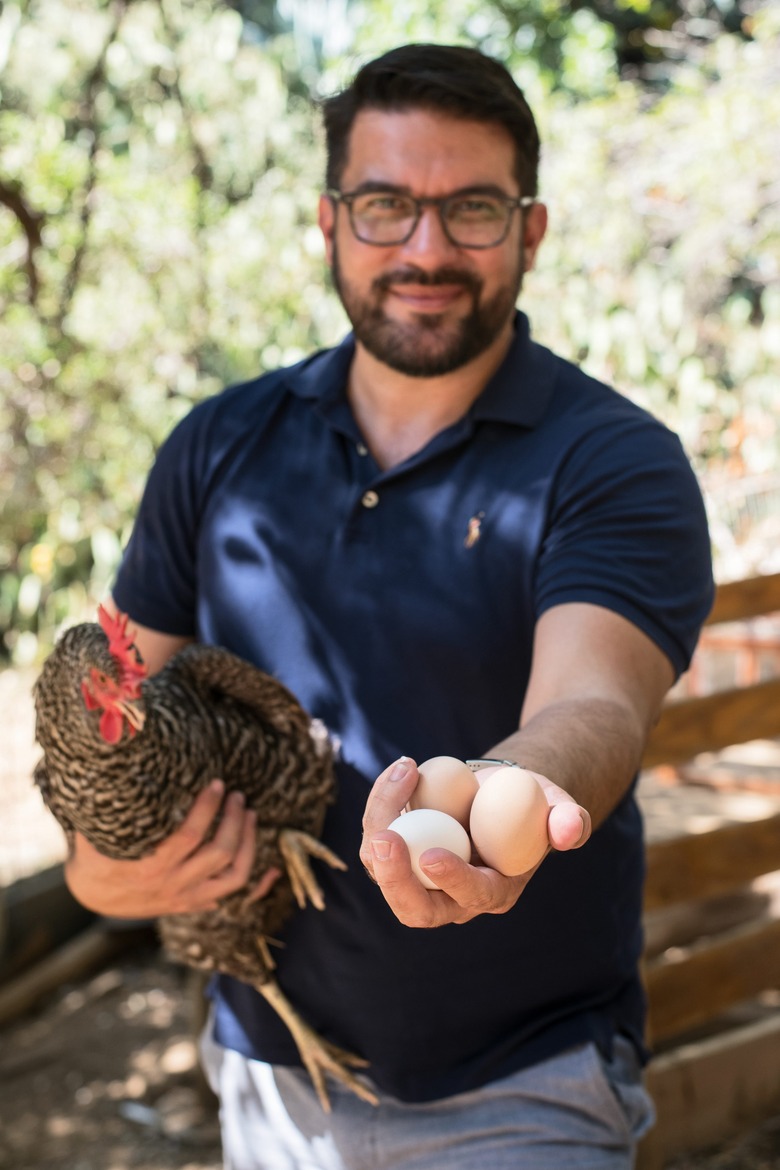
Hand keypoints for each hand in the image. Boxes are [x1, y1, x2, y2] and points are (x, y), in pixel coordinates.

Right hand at [66, 780, 278, 916]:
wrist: (94, 897)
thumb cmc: (96, 856)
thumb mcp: (96, 835)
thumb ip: (110, 811)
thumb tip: (115, 772)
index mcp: (150, 868)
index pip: (189, 836)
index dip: (208, 808)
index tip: (217, 784)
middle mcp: (173, 886)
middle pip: (219, 853)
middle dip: (233, 820)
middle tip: (236, 795)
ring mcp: (188, 898)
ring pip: (234, 876)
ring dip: (247, 842)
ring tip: (249, 814)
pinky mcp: (196, 903)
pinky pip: (234, 894)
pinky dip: (258, 881)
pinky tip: (274, 864)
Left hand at [359, 757, 589, 927]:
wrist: (504, 791)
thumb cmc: (535, 801)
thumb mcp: (558, 804)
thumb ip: (570, 818)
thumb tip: (570, 828)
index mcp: (494, 892)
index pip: (471, 897)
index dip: (451, 881)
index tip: (432, 855)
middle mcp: (452, 896)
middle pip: (415, 907)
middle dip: (393, 880)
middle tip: (383, 839)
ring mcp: (420, 876)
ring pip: (383, 870)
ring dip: (379, 824)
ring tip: (401, 774)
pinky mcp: (400, 851)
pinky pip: (378, 835)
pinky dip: (383, 801)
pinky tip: (403, 768)